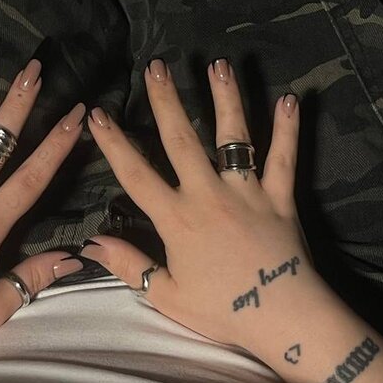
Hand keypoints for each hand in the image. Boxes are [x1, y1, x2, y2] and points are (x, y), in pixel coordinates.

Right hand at [79, 59, 317, 350]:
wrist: (286, 318)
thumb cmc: (224, 311)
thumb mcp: (167, 296)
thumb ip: (130, 265)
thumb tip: (92, 242)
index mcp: (177, 219)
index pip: (136, 174)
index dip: (113, 143)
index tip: (97, 113)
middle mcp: (209, 194)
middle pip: (182, 139)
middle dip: (166, 101)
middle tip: (156, 66)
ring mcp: (247, 192)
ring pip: (235, 137)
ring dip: (226, 98)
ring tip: (219, 64)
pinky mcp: (280, 197)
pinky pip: (284, 158)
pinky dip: (288, 129)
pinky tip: (290, 99)